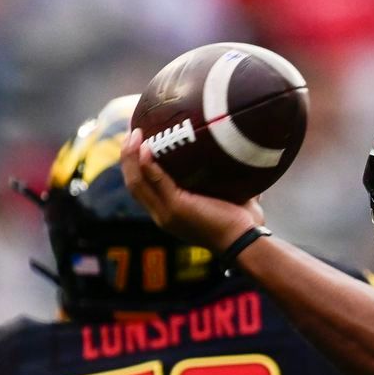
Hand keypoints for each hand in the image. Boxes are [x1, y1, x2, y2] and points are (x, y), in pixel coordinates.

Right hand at [120, 129, 264, 252]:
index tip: (138, 143)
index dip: (135, 166)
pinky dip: (147, 163)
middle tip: (131, 133)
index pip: (143, 188)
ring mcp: (166, 213)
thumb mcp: (226, 197)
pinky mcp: (176, 208)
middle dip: (127, 157)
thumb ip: (222, 179)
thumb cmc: (243, 222)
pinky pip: (154, 181)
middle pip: (133, 183)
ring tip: (134, 134)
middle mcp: (162, 216)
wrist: (246, 241)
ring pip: (136, 182)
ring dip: (131, 156)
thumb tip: (236, 154)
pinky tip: (146, 146)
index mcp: (170, 214)